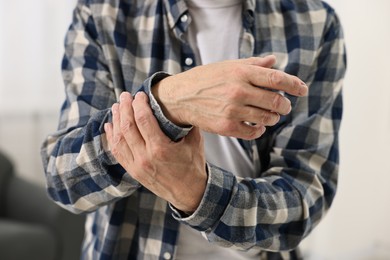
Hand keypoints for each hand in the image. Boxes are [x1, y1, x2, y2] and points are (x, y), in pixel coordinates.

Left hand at [104, 92, 206, 212]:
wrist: (189, 194)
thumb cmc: (193, 167)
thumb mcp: (195, 143)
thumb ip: (188, 124)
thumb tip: (182, 105)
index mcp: (161, 149)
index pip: (143, 120)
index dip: (139, 104)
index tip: (140, 94)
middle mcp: (145, 157)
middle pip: (128, 127)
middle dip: (125, 108)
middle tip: (125, 95)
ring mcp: (136, 166)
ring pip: (119, 139)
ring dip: (116, 120)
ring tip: (116, 106)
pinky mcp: (133, 171)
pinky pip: (117, 152)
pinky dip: (111, 137)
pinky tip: (110, 126)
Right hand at [152, 55, 307, 139]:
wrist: (181, 97)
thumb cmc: (206, 78)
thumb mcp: (229, 65)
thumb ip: (253, 64)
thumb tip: (274, 61)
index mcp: (241, 72)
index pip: (276, 79)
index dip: (294, 85)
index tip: (302, 90)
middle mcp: (238, 90)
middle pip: (276, 101)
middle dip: (285, 105)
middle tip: (284, 106)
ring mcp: (232, 110)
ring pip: (267, 118)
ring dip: (273, 118)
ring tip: (269, 115)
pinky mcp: (226, 126)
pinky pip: (253, 132)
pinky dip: (259, 130)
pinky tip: (257, 126)